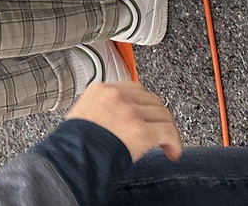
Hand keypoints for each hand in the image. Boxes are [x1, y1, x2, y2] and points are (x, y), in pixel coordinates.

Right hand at [65, 82, 182, 161]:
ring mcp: (130, 112)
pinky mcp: (140, 131)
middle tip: (158, 131)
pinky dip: (175, 143)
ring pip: (163, 114)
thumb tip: (119, 119)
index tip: (147, 115)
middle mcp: (117, 97)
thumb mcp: (83, 114)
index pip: (134, 87)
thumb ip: (103, 108)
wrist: (72, 158)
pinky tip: (171, 152)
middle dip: (157, 116)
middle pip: (151, 99)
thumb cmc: (75, 143)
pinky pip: (168, 132)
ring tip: (166, 144)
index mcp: (101, 90)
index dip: (144, 103)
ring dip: (168, 129)